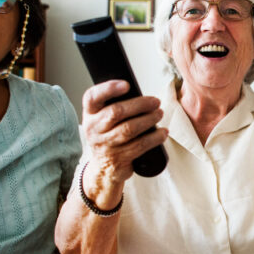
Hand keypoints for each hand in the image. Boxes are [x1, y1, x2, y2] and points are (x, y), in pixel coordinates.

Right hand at [80, 80, 166, 198]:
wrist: (104, 169)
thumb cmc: (108, 136)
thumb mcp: (103, 120)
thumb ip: (115, 106)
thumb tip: (142, 95)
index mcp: (90, 114)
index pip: (92, 97)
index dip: (108, 89)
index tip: (127, 85)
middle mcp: (93, 129)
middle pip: (116, 112)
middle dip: (140, 104)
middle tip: (156, 101)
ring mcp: (105, 145)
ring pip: (129, 129)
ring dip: (149, 120)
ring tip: (159, 114)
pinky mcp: (118, 159)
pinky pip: (139, 145)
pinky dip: (154, 138)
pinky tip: (163, 133)